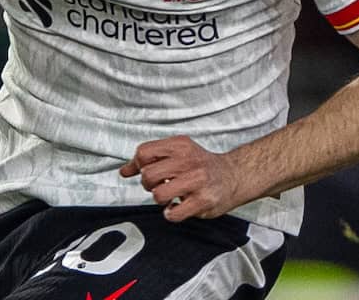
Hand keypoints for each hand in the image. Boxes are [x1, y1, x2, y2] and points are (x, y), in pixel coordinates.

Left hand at [120, 135, 241, 221]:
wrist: (233, 175)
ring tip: (169, 196)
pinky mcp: (203, 201)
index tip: (145, 171)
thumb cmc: (201, 165)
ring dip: (159, 199)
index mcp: (179, 145)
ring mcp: (196, 181)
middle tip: (158, 185)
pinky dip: (171, 214)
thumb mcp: (177, 153)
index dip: (138, 165)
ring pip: (158, 194)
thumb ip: (150, 159)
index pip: (144, 152)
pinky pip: (174, 213)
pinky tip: (177, 207)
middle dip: (148, 184)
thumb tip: (124, 171)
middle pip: (148, 174)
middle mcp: (188, 161)